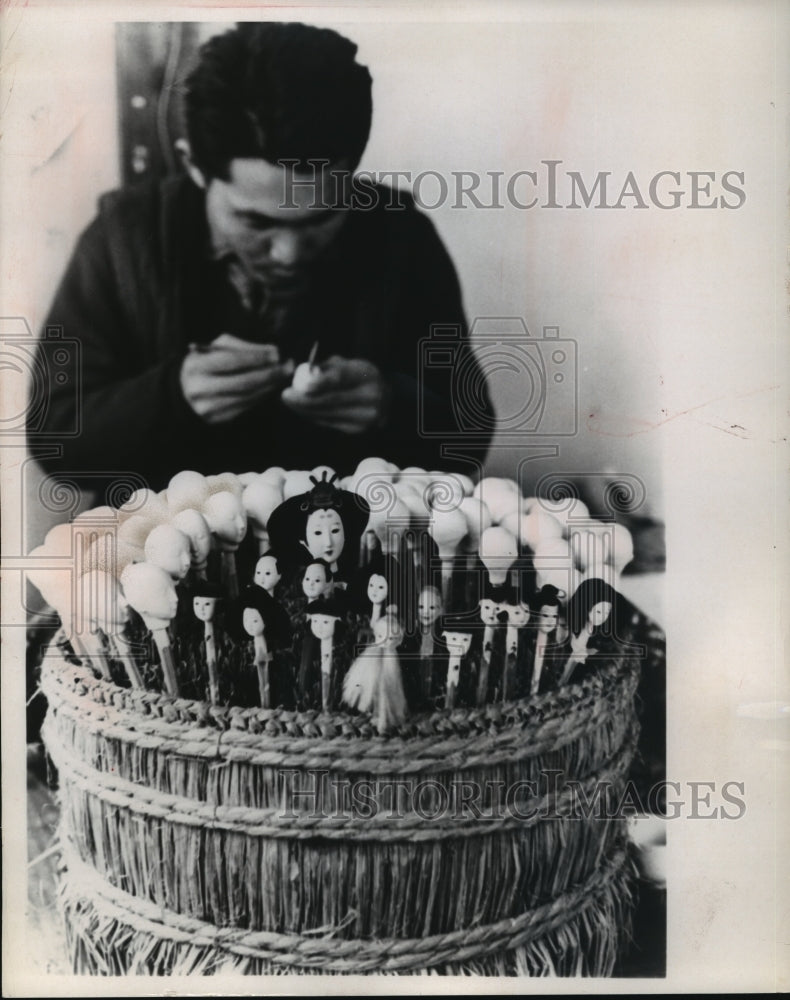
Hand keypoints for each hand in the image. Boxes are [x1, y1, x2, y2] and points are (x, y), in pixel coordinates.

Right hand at [180, 333, 294, 423]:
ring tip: (283, 375)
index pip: (232, 361)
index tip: (277, 354)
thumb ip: (244, 347)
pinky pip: (247, 406)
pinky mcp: (218, 419)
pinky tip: (271, 387)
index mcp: (196, 366)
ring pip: (248, 396)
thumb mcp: (218, 348)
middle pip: (243, 382)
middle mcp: (200, 389)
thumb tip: (274, 352)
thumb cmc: (206, 362)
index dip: (257, 357)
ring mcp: (208, 408)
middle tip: (288, 366)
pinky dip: (262, 395)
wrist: (185, 390)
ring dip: (270, 385)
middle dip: (270, 374)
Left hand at [280, 356, 388, 434]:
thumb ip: (327, 368)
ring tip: (289, 401)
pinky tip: (302, 409)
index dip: (320, 382)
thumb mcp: (347, 364)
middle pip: (331, 400)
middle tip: (285, 395)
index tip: (301, 385)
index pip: (340, 378)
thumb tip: (306, 374)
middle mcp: (371, 397)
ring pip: (327, 413)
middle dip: (304, 399)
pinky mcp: (357, 429)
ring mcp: (365, 417)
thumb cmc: (358, 377)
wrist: (384, 398)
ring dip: (304, 409)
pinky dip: (313, 415)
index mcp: (367, 374)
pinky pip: (328, 422)